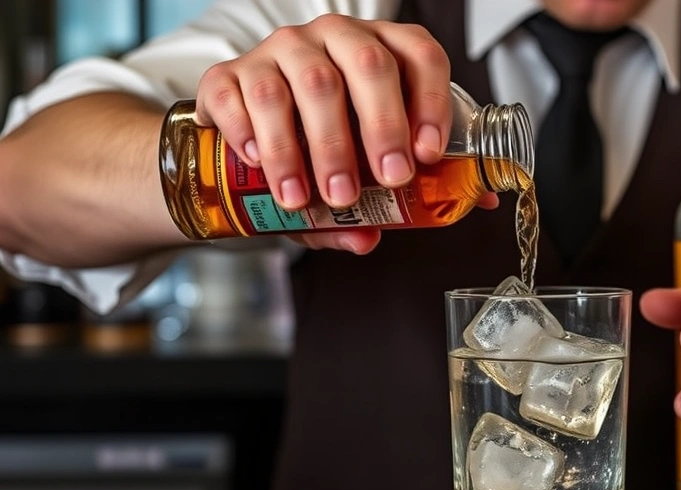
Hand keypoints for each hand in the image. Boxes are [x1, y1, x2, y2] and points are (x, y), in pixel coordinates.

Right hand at [194, 14, 497, 253]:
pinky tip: (261, 165)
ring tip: (313, 199)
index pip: (420, 56)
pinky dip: (251, 133)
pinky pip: (239, 95)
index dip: (432, 102)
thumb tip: (373, 238)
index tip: (428, 154)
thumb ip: (376, 205)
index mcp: (380, 50)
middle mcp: (333, 39)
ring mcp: (279, 50)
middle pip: (367, 64)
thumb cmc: (317, 146)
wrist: (244, 136)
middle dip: (381, 127)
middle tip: (387, 180)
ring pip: (304, 84)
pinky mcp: (228, 73)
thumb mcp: (357, 172)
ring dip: (314, 146)